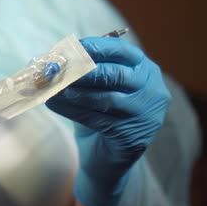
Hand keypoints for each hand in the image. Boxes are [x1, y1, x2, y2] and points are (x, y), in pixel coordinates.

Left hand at [46, 37, 170, 205]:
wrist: (104, 159)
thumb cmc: (99, 116)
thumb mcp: (94, 88)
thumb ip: (82, 72)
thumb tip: (53, 59)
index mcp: (146, 71)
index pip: (124, 51)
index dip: (97, 47)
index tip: (72, 46)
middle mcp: (152, 91)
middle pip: (116, 75)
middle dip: (83, 70)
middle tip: (58, 69)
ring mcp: (147, 115)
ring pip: (106, 99)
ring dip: (75, 92)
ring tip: (53, 88)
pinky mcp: (134, 137)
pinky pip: (99, 120)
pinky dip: (73, 110)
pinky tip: (54, 104)